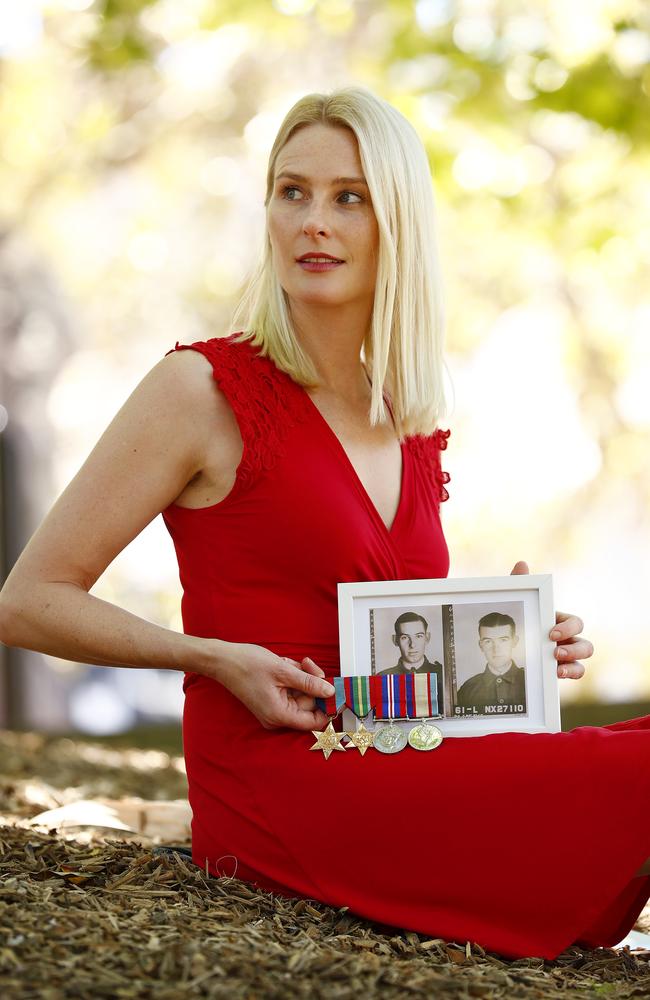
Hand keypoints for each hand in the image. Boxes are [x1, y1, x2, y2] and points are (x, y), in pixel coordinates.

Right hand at [216, 642, 333, 730]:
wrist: (223, 660)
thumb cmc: (247, 665)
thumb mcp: (283, 671)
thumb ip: (309, 683)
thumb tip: (329, 692)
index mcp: (279, 715)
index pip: (315, 722)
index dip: (328, 706)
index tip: (335, 690)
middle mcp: (277, 717)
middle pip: (309, 705)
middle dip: (312, 683)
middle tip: (307, 665)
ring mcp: (274, 710)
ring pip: (302, 696)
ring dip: (302, 677)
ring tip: (291, 663)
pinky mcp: (272, 701)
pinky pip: (292, 692)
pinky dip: (293, 678)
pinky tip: (285, 666)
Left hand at [510, 561, 592, 679]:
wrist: (507, 650)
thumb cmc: (520, 621)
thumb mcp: (519, 605)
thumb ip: (520, 586)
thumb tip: (521, 564)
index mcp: (560, 622)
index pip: (576, 622)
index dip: (568, 628)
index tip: (550, 634)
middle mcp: (568, 639)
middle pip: (586, 644)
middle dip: (575, 648)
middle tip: (555, 652)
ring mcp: (567, 656)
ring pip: (584, 660)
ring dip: (575, 664)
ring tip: (557, 668)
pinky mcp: (561, 670)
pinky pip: (576, 673)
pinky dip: (570, 674)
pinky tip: (555, 675)